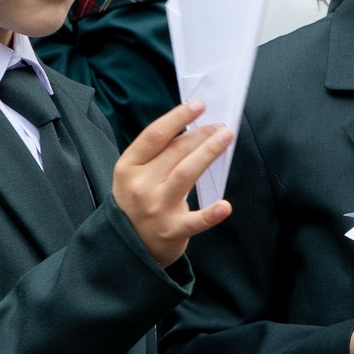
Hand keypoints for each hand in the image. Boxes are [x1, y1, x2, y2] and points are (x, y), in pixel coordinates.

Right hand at [112, 101, 235, 266]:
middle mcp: (140, 186)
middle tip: (220, 126)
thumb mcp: (133, 176)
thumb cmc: (137, 204)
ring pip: (186, 174)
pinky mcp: (172, 231)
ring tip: (226, 137)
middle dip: (201, 134)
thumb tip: (193, 129)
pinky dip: (211, 214)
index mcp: (128, 167)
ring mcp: (156, 208)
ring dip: (208, 153)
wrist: (128, 247)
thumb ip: (156, 155)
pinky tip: (225, 206)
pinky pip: (194, 221)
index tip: (198, 105)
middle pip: (175, 151)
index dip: (178, 117)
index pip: (155, 135)